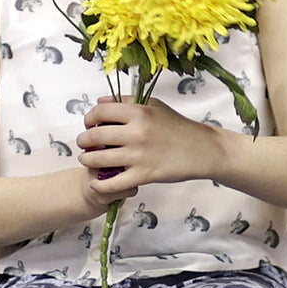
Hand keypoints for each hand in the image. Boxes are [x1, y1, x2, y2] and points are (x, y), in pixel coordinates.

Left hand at [76, 98, 220, 200]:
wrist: (202, 150)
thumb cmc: (178, 126)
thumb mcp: (155, 106)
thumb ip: (127, 102)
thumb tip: (100, 102)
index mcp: (138, 112)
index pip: (100, 111)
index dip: (89, 118)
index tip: (89, 124)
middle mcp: (136, 133)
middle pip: (95, 136)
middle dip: (84, 141)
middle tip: (84, 144)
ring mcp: (139, 155)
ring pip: (99, 159)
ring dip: (87, 160)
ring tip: (87, 160)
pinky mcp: (144, 175)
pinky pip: (114, 183)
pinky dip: (100, 185)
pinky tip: (96, 182)